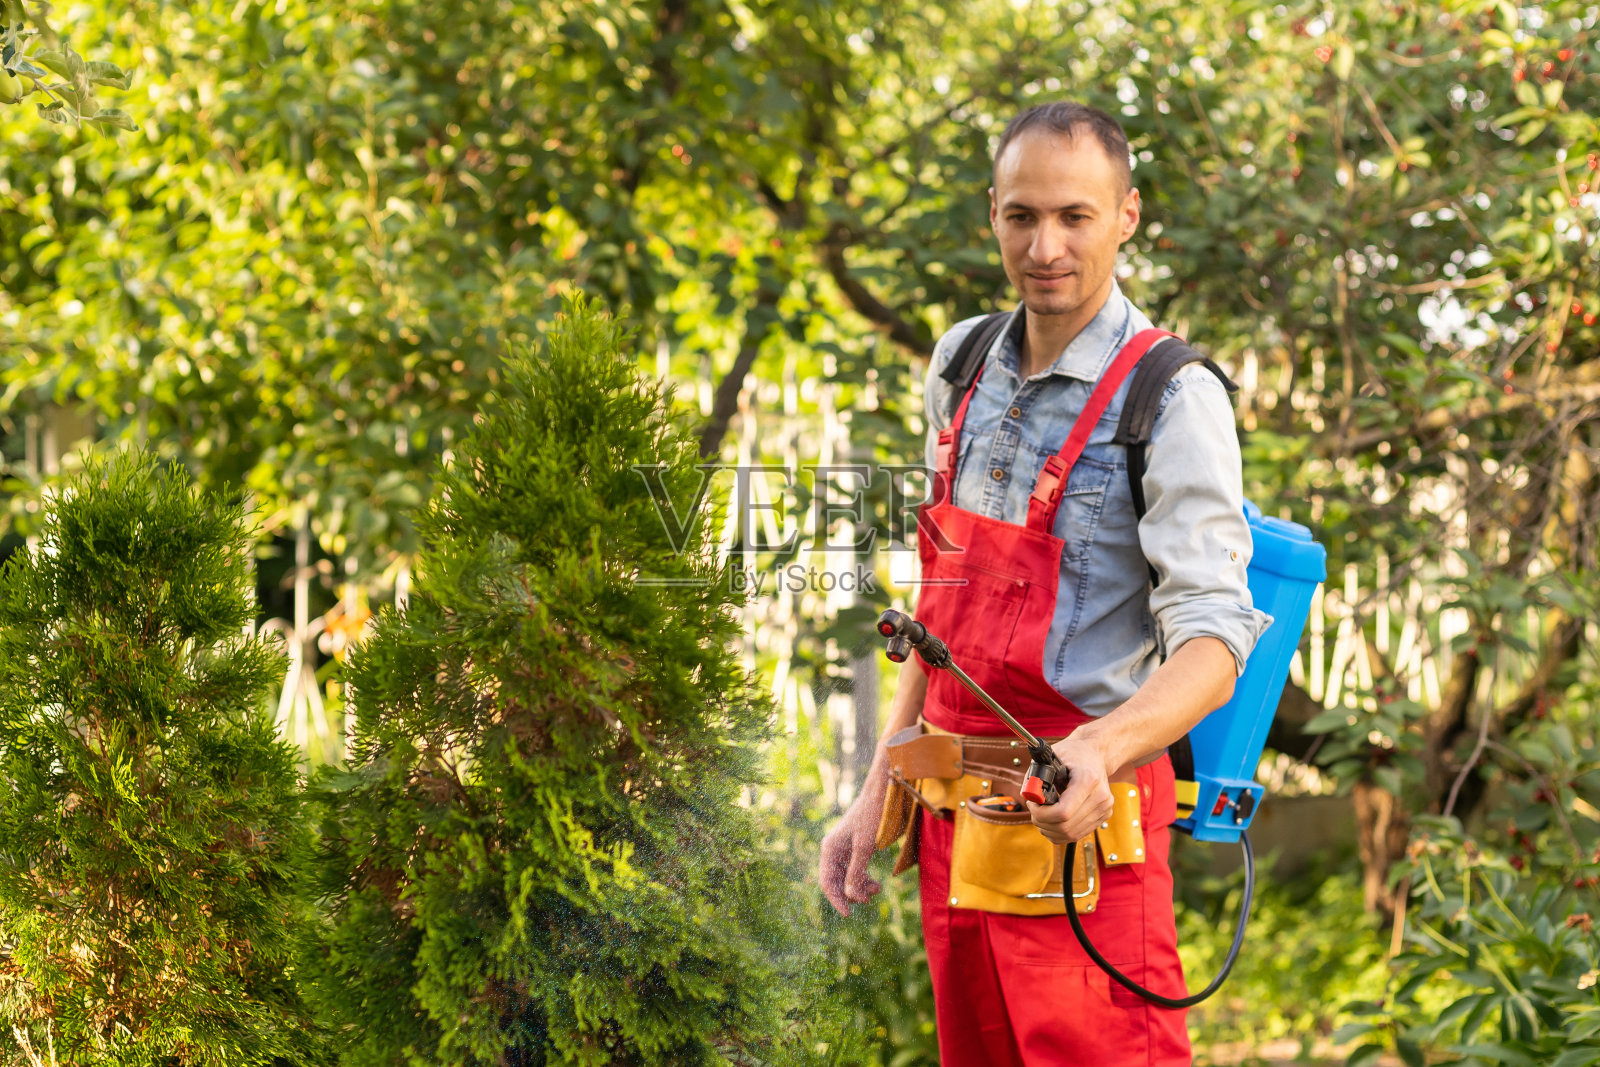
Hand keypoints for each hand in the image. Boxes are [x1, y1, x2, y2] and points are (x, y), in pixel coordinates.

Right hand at [819, 782, 885, 916]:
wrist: (881, 794)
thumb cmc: (872, 817)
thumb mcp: (865, 847)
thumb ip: (856, 872)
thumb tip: (849, 896)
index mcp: (830, 849)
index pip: (827, 882)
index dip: (836, 900)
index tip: (848, 914)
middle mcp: (833, 850)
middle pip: (836, 882)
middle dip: (851, 893)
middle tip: (869, 898)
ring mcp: (844, 849)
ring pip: (847, 877)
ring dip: (860, 887)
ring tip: (876, 889)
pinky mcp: (854, 848)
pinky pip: (855, 870)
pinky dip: (864, 878)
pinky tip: (876, 883)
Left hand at [1026, 732, 1113, 844]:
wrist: (1095, 754)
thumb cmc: (1072, 753)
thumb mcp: (1049, 758)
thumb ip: (1036, 777)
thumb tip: (1029, 796)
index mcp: (1088, 779)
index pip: (1063, 813)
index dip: (1042, 814)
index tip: (1032, 804)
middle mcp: (1100, 797)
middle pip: (1066, 827)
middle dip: (1042, 822)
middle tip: (1034, 809)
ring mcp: (1104, 808)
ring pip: (1071, 834)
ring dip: (1049, 829)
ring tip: (1041, 814)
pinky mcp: (1104, 816)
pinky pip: (1077, 834)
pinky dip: (1059, 832)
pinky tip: (1052, 820)